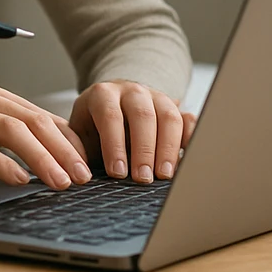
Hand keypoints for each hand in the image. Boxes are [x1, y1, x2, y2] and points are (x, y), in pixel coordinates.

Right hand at [0, 78, 93, 189]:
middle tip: (82, 176)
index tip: (86, 161)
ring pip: (11, 131)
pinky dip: (2, 164)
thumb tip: (52, 149)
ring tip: (59, 182)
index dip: (67, 138)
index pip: (38, 113)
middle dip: (62, 150)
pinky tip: (18, 181)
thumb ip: (7, 128)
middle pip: (31, 120)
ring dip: (41, 158)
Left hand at [69, 81, 195, 183]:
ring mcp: (156, 98)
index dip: (114, 145)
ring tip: (165, 176)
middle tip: (143, 178)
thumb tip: (81, 174)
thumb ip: (79, 149)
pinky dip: (192, 137)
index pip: (110, 116)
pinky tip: (190, 158)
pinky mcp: (175, 109)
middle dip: (144, 150)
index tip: (117, 172)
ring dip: (168, 148)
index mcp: (103, 95)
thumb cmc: (94, 128)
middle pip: (143, 116)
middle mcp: (132, 92)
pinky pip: (188, 118)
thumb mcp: (80, 133)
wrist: (112, 105)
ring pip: (169, 117)